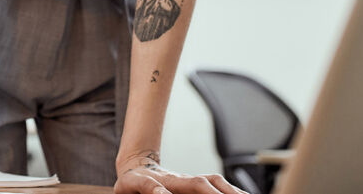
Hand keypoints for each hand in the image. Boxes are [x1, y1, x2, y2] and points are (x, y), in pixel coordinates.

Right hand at [115, 155, 248, 193]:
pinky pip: (150, 187)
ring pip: (184, 182)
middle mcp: (177, 180)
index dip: (233, 191)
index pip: (216, 184)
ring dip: (203, 189)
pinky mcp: (135, 183)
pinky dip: (158, 192)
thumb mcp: (176, 190)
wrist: (129, 170)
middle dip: (225, 192)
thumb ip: (196, 191)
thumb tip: (226, 192)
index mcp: (189, 184)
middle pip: (206, 182)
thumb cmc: (154, 188)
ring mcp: (158, 181)